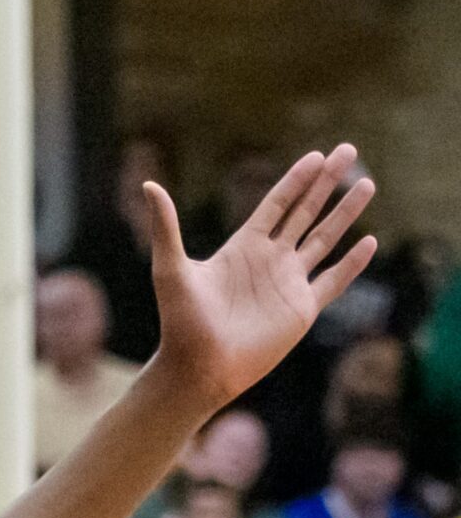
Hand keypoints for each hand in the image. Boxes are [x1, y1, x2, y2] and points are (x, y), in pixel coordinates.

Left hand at [145, 145, 375, 412]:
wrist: (198, 367)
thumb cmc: (180, 321)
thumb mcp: (170, 268)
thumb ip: (165, 227)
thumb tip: (148, 185)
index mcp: (243, 247)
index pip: (277, 204)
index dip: (297, 180)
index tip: (317, 155)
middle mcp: (269, 260)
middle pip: (306, 212)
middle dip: (327, 182)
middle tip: (348, 150)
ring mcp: (289, 283)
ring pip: (325, 239)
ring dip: (345, 212)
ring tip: (367, 183)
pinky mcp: (302, 309)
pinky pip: (333, 280)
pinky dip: (352, 263)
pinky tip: (369, 242)